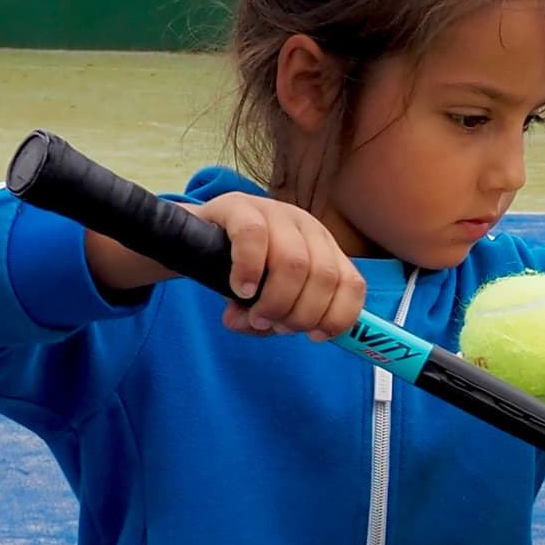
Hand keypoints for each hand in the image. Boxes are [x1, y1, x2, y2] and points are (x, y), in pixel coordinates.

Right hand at [106, 193, 363, 338]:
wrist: (193, 240)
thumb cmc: (239, 273)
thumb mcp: (266, 301)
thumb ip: (275, 321)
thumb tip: (265, 327)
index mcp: (324, 249)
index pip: (352, 283)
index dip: (338, 316)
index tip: (314, 336)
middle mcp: (306, 227)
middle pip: (323, 277)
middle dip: (299, 314)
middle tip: (271, 325)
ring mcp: (274, 212)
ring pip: (294, 262)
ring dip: (275, 301)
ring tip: (254, 315)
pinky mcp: (239, 207)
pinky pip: (254, 238)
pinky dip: (249, 271)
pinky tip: (239, 290)